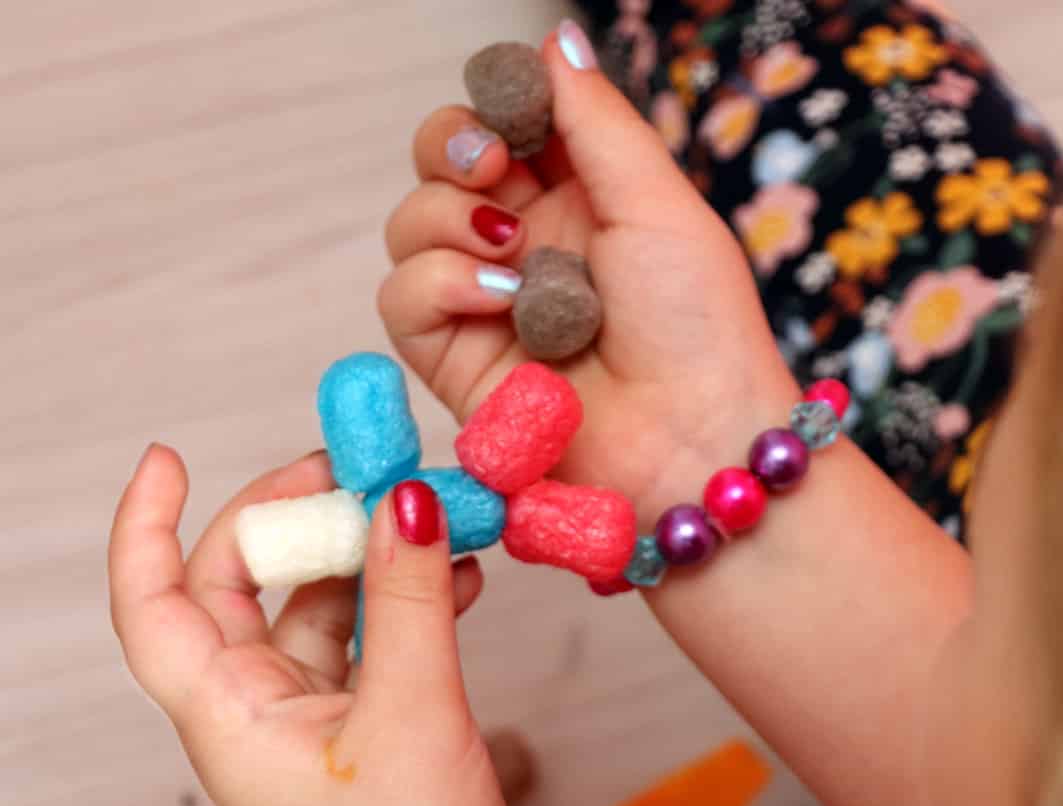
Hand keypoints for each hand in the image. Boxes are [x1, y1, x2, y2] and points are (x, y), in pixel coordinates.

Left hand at [109, 446, 525, 805]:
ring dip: (370, 556)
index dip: (147, 524)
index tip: (169, 457)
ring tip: (431, 515)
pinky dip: (405, 598)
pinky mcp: (356, 720)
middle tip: (360, 471)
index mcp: (228, 714)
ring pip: (319, 603)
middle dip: (297, 519)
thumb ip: (409, 599)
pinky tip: (460, 577)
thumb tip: (405, 501)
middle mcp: (253, 707)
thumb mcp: (415, 712)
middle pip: (244, 583)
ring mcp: (306, 713)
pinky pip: (368, 634)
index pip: (153, 603)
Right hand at [379, 22, 798, 521]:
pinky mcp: (454, 358)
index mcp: (578, 199)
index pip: (502, 124)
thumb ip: (593, 121)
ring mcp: (484, 301)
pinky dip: (442, 284)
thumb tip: (554, 36)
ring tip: (514, 256)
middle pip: (439, 165)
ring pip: (409, 224)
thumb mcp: (656, 202)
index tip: (511, 108)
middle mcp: (523, 245)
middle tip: (492, 167)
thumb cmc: (697, 326)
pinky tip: (500, 301)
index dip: (492, 105)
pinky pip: (403, 295)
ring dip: (450, 221)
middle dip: (451, 148)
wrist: (690, 443)